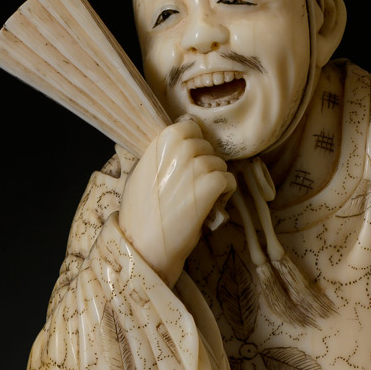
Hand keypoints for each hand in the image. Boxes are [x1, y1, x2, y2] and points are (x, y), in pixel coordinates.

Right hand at [118, 117, 235, 284]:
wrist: (143, 243)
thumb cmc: (141, 212)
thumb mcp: (142, 171)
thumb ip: (162, 154)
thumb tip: (181, 143)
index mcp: (161, 141)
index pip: (191, 126)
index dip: (194, 144)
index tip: (188, 164)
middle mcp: (180, 147)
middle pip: (207, 146)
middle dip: (205, 165)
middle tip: (191, 187)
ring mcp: (196, 164)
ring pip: (219, 164)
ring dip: (214, 181)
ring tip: (197, 199)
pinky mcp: (210, 184)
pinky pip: (229, 180)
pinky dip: (224, 193)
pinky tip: (209, 206)